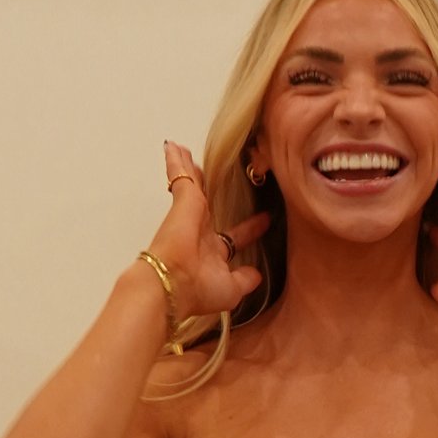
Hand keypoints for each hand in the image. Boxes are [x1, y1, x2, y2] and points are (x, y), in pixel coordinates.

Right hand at [145, 142, 265, 324]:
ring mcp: (190, 214)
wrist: (172, 284)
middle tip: (218, 171)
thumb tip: (257, 274)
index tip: (265, 219)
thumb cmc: (196, 290)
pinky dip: (176, 161)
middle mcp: (200, 232)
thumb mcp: (232, 290)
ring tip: (185, 152)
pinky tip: (173, 147)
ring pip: (192, 184)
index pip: (234, 237)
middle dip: (210, 190)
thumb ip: (246, 280)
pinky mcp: (184, 200)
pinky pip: (180, 174)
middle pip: (208, 203)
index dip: (249, 228)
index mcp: (212, 253)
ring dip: (189, 169)